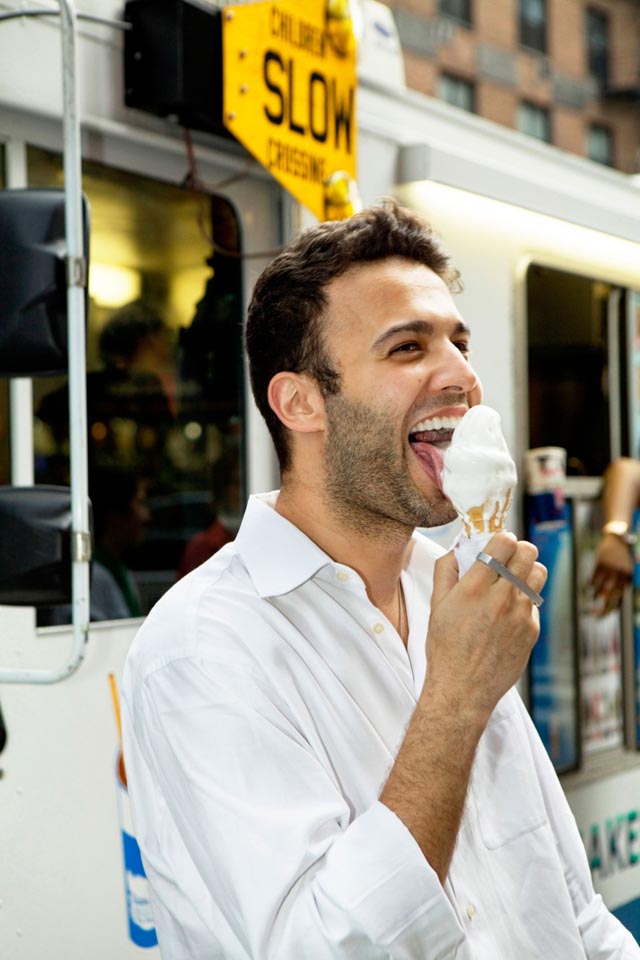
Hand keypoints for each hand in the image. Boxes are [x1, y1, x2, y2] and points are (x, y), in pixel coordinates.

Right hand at [425, 532, 546, 721]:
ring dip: (527, 570)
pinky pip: (534, 603)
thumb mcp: (436, 605)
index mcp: (474, 588)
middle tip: (508, 558)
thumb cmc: (445, 647)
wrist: (463, 688)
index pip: (504, 542)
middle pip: (528, 552)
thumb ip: (446, 570)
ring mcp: (520, 615)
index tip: (497, 544)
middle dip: (518, 549)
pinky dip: (523, 601)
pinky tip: (507, 614)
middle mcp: (501, 598)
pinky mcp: (531, 630)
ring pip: (539, 573)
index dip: (502, 538)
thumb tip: (457, 549)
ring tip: (513, 580)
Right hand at [591, 533, 632, 614]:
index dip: (612, 609)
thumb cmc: (623, 558)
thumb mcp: (627, 571)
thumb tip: (611, 602)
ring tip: (593, 599)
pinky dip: (590, 585)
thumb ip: (621, 585)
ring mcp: (609, 568)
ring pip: (600, 588)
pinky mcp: (600, 563)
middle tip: (596, 617)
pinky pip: (593, 579)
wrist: (617, 539)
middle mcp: (619, 574)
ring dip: (595, 596)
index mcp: (628, 578)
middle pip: (610, 596)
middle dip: (603, 609)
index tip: (604, 616)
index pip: (620, 598)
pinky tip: (588, 588)